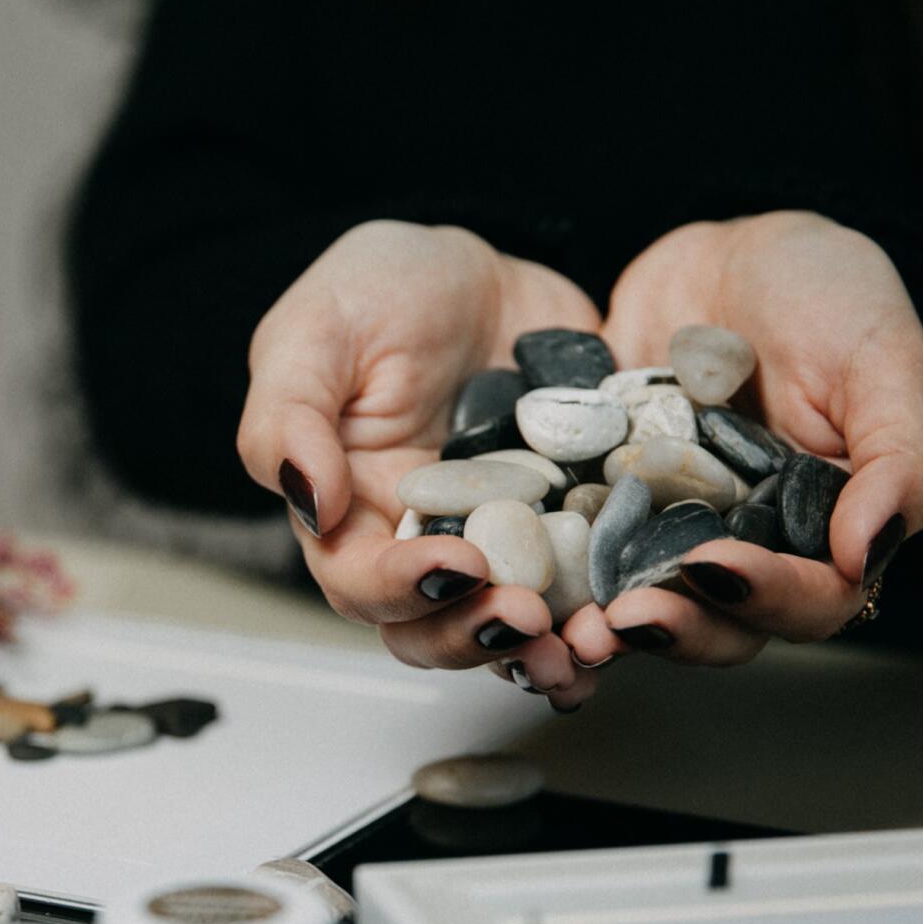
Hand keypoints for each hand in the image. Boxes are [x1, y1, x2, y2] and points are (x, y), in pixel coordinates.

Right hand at [237, 221, 608, 706]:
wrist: (483, 274)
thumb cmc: (377, 293)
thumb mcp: (312, 332)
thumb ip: (290, 417)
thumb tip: (313, 502)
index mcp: (350, 514)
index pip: (361, 582)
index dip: (406, 587)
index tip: (460, 562)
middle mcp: (422, 545)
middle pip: (434, 629)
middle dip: (480, 634)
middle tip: (528, 615)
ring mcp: (501, 544)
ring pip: (510, 627)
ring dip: (545, 648)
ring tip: (584, 641)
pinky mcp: (569, 528)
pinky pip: (586, 587)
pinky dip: (606, 613)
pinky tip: (632, 617)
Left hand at [560, 211, 922, 668]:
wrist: (724, 254)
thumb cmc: (826, 294)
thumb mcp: (884, 360)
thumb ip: (899, 459)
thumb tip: (868, 557)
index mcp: (826, 530)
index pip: (812, 599)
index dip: (768, 597)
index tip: (715, 565)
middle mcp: (747, 544)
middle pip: (721, 624)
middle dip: (676, 629)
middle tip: (625, 618)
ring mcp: (668, 529)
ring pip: (644, 604)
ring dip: (607, 624)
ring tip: (569, 625)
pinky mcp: (601, 505)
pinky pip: (576, 553)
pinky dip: (551, 571)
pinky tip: (515, 572)